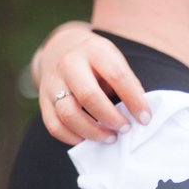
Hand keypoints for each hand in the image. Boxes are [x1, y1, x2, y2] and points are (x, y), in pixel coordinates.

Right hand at [31, 22, 149, 144]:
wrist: (60, 49)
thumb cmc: (95, 60)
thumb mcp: (113, 59)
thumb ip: (125, 82)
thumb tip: (139, 113)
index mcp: (93, 50)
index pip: (116, 76)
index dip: (133, 100)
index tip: (145, 118)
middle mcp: (69, 64)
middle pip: (88, 96)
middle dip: (110, 118)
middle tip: (125, 128)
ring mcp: (52, 82)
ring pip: (68, 114)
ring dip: (92, 131)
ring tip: (109, 137)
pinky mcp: (43, 100)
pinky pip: (54, 126)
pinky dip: (72, 138)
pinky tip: (87, 139)